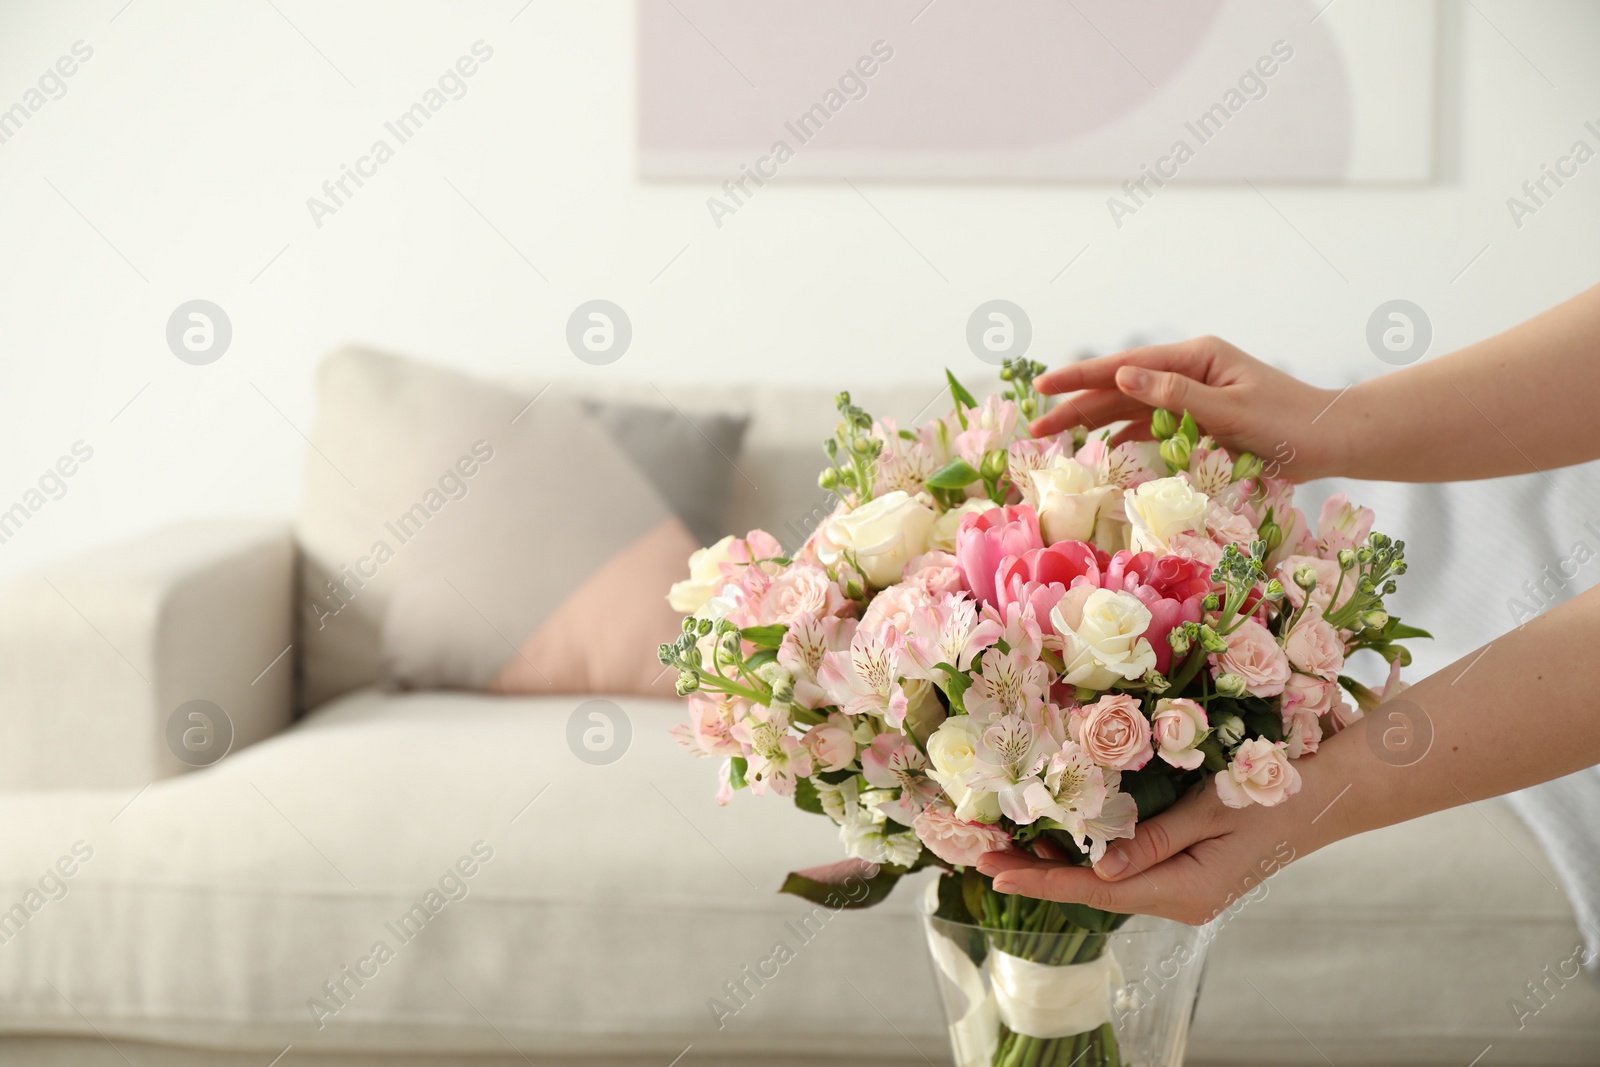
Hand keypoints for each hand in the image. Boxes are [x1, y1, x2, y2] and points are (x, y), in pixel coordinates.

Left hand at [975, 778, 1322, 925]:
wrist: (1330, 794)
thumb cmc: (1274, 792)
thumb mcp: (1210, 811)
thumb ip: (1153, 839)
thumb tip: (1099, 867)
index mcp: (1186, 891)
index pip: (1097, 891)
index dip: (1043, 882)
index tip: (996, 872)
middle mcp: (1181, 899)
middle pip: (1095, 890)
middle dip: (1038, 872)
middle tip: (983, 852)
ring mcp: (1186, 887)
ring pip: (1109, 880)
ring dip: (1061, 863)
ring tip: (1008, 843)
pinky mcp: (1190, 871)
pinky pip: (1130, 868)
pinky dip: (1092, 854)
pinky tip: (1064, 836)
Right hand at [1027, 336, 1344, 482]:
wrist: (1332, 440)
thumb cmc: (1289, 424)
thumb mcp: (1230, 410)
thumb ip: (1174, 395)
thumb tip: (1123, 374)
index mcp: (1195, 357)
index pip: (1125, 366)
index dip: (1079, 377)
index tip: (1043, 386)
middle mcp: (1189, 371)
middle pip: (1120, 387)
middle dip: (1076, 405)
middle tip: (1036, 425)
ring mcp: (1194, 395)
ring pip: (1132, 407)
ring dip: (1095, 422)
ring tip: (1056, 437)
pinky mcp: (1200, 419)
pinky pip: (1153, 427)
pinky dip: (1127, 438)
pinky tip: (1103, 450)